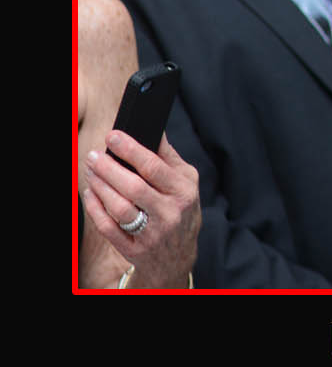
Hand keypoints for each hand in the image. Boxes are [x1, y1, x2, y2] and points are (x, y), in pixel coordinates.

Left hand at [82, 131, 200, 287]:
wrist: (177, 257)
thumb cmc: (180, 211)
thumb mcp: (185, 183)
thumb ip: (169, 158)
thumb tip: (154, 130)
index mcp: (185, 192)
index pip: (154, 167)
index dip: (131, 150)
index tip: (113, 136)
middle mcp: (170, 213)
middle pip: (134, 187)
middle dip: (109, 168)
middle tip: (93, 156)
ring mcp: (152, 234)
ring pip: (119, 208)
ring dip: (100, 187)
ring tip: (90, 171)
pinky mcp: (134, 249)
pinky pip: (108, 227)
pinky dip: (95, 207)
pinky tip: (90, 192)